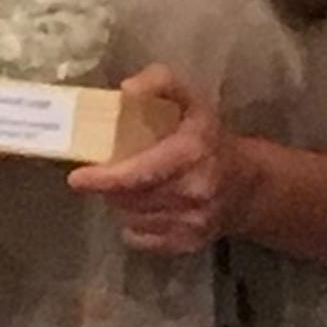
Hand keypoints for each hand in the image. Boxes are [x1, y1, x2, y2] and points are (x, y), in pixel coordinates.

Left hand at [66, 65, 244, 254]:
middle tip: (108, 173)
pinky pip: (141, 239)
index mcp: (190, 153)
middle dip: (110, 186)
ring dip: (122, 204)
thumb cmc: (209, 138)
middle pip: (128, 198)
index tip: (77, 178)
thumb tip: (127, 90)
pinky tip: (145, 207)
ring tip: (131, 187)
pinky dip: (134, 225)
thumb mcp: (191, 100)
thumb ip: (161, 82)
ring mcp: (192, 222)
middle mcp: (193, 191)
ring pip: (132, 218)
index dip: (104, 179)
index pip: (138, 174)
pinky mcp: (188, 244)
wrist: (248, 184)